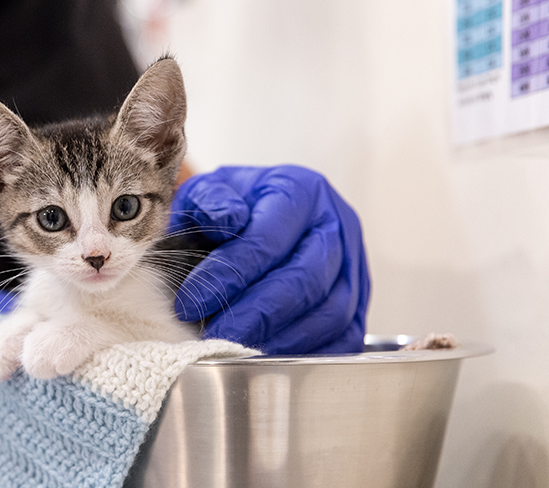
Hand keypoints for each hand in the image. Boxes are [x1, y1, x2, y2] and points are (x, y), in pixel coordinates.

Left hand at [169, 165, 369, 354]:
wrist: (262, 210)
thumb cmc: (233, 205)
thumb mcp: (211, 190)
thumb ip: (210, 199)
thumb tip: (226, 218)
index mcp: (300, 191)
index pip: (267, 241)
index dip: (227, 277)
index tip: (190, 304)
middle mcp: (336, 224)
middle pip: (305, 281)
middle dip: (256, 316)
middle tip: (215, 338)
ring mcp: (354, 262)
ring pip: (331, 312)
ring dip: (283, 340)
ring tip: (239, 352)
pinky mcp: (359, 297)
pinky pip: (347, 334)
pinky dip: (311, 352)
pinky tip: (273, 360)